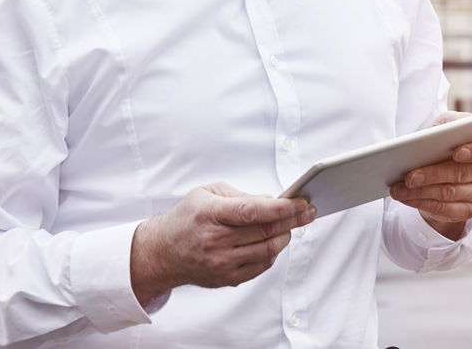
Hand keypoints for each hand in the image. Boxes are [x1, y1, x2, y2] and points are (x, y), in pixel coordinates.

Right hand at [130, 182, 315, 304]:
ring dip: (286, 236)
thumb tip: (272, 202)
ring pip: (268, 250)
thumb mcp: (207, 193)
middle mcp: (215, 240)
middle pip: (266, 231)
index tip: (300, 202)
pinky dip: (274, 252)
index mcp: (210, 213)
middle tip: (308, 211)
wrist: (163, 252)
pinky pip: (262, 266)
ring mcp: (221, 262)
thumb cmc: (187, 218)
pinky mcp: (227, 278)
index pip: (252, 211)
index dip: (281, 208)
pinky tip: (275, 240)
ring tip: (290, 225)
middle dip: (293, 220)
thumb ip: (241, 196)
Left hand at [388, 111, 471, 239]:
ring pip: (450, 194)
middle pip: (462, 174)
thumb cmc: (447, 141)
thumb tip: (433, 135)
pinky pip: (445, 210)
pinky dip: (423, 204)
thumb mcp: (447, 126)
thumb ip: (447, 125)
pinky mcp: (470, 210)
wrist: (446, 166)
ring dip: (421, 193)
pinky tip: (407, 199)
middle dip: (433, 175)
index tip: (456, 152)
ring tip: (399, 189)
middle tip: (409, 177)